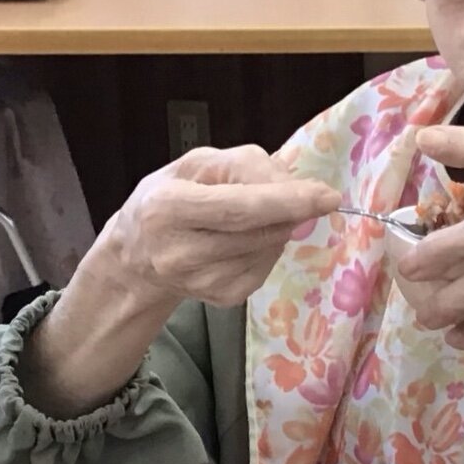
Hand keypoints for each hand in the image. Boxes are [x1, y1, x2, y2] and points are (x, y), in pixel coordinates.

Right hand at [99, 145, 341, 308]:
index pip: (238, 207)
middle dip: (295, 212)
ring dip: (278, 227)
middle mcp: (180, 251)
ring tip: (254, 216)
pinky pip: (265, 267)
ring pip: (267, 249)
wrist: (136, 257)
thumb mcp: (194, 164)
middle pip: (258, 232)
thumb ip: (244, 166)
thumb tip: (294, 185)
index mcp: (167, 208)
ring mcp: (201, 281)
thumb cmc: (167, 199)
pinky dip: (268, 248)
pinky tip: (246, 240)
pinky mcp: (221, 298)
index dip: (287, 201)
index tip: (328, 195)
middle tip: (318, 198)